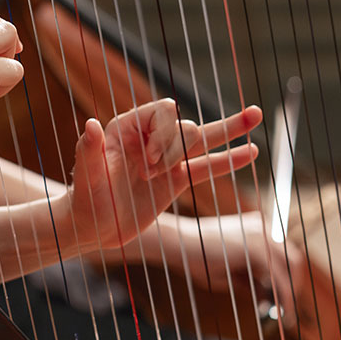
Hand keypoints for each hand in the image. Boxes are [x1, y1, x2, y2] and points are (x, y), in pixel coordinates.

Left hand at [65, 99, 261, 248]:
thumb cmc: (84, 198)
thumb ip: (90, 149)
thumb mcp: (87, 174)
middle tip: (147, 175)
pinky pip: (207, 168)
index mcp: (128, 128)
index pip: (162, 112)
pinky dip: (230, 160)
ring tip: (256, 114)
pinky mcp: (175, 181)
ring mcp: (166, 160)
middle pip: (184, 128)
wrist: (91, 227)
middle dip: (176, 150)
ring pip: (203, 140)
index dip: (164, 135)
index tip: (149, 165)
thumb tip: (90, 124)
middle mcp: (149, 139)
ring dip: (230, 127)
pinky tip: (252, 151)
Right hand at [150, 212, 298, 318]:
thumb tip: (268, 298)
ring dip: (290, 292)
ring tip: (286, 314)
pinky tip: (281, 310)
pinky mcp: (257, 249)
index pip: (282, 253)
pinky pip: (278, 277)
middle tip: (286, 308)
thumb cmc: (196, 257)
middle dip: (292, 285)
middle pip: (292, 259)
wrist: (177, 245)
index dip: (287, 276)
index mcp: (256, 227)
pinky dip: (283, 295)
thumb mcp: (228, 271)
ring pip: (290, 268)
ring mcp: (262, 236)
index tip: (282, 297)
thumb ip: (250, 280)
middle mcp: (263, 227)